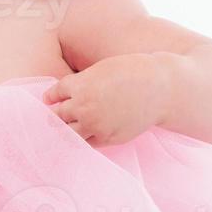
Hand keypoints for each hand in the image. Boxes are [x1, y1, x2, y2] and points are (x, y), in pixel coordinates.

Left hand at [41, 53, 172, 147]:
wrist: (161, 89)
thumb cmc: (134, 72)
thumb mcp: (102, 69)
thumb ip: (83, 82)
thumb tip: (68, 95)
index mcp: (80, 85)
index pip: (55, 93)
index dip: (52, 96)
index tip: (50, 98)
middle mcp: (83, 107)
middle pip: (57, 115)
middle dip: (56, 114)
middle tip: (54, 115)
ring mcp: (96, 125)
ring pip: (69, 133)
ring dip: (67, 129)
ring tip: (68, 127)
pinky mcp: (109, 138)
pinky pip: (88, 142)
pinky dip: (85, 138)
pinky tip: (86, 133)